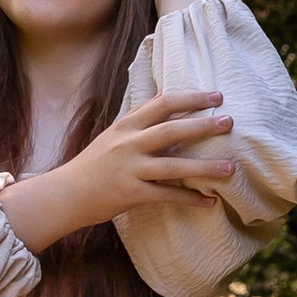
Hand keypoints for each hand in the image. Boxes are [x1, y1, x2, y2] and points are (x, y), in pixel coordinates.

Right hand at [0, 88, 235, 252]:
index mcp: (125, 125)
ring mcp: (129, 169)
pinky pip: (166, 196)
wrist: (65, 194)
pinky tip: (209, 201)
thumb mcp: (113, 136)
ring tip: (231, 168)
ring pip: (173, 166)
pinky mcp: (130, 194)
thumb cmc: (92, 165)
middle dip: (203, 125)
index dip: (190, 97)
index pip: (162, 103)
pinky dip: (190, 199)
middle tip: (229, 121)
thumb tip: (168, 103)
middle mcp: (128, 144)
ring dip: (205, 167)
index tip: (216, 95)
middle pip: (171, 130)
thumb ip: (138, 122)